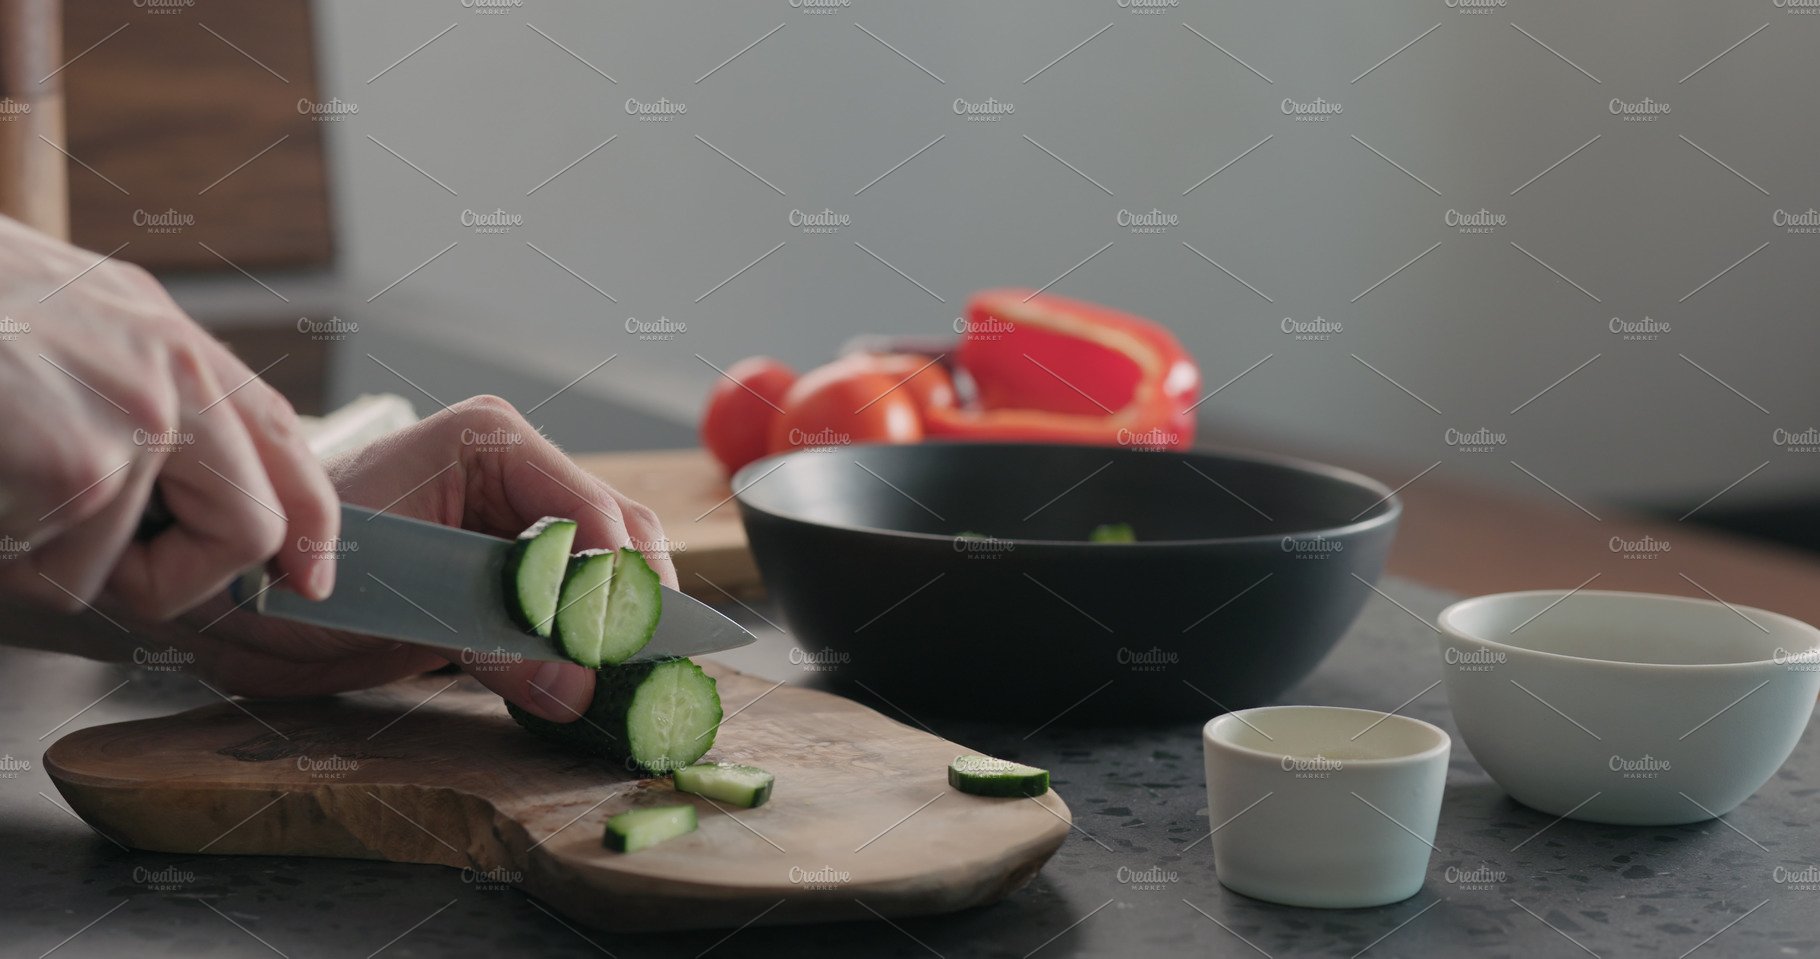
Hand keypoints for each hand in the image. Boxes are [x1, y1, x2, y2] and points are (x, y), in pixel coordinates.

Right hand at [0, 215, 338, 617]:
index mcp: (162, 334)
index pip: (280, 437)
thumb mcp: (56, 329)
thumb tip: (162, 502)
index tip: (307, 580)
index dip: (307, 523)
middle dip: (177, 580)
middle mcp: (168, 366)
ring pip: (131, 571)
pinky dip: (4, 557)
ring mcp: (133, 413)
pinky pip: (66, 572)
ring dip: (42, 565)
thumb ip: (125, 399)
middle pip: (251, 528)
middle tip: (86, 570)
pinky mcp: (80, 464)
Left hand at [159, 395, 677, 721]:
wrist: (234, 592)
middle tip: (638, 675)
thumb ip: (489, 646)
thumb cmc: (286, 572)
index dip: (617, 583)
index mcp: (490, 444)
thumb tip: (576, 688)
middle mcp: (519, 470)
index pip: (592, 510)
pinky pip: (578, 597)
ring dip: (621, 624)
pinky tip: (596, 678)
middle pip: (620, 533)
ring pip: (612, 565)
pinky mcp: (515, 567)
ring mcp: (521, 515)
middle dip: (633, 605)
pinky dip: (593, 638)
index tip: (620, 650)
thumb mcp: (388, 609)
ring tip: (624, 684)